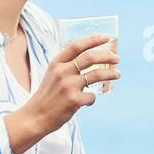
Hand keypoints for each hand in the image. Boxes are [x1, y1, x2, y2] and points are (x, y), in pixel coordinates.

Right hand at [9, 33, 119, 152]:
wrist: (35, 117)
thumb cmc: (47, 96)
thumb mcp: (52, 75)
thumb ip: (67, 66)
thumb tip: (91, 59)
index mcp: (56, 63)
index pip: (77, 45)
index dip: (93, 39)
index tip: (107, 37)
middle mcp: (62, 71)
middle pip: (90, 57)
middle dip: (107, 56)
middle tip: (117, 58)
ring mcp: (68, 85)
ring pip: (96, 74)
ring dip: (110, 74)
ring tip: (118, 74)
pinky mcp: (74, 100)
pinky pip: (92, 96)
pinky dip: (92, 99)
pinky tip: (88, 101)